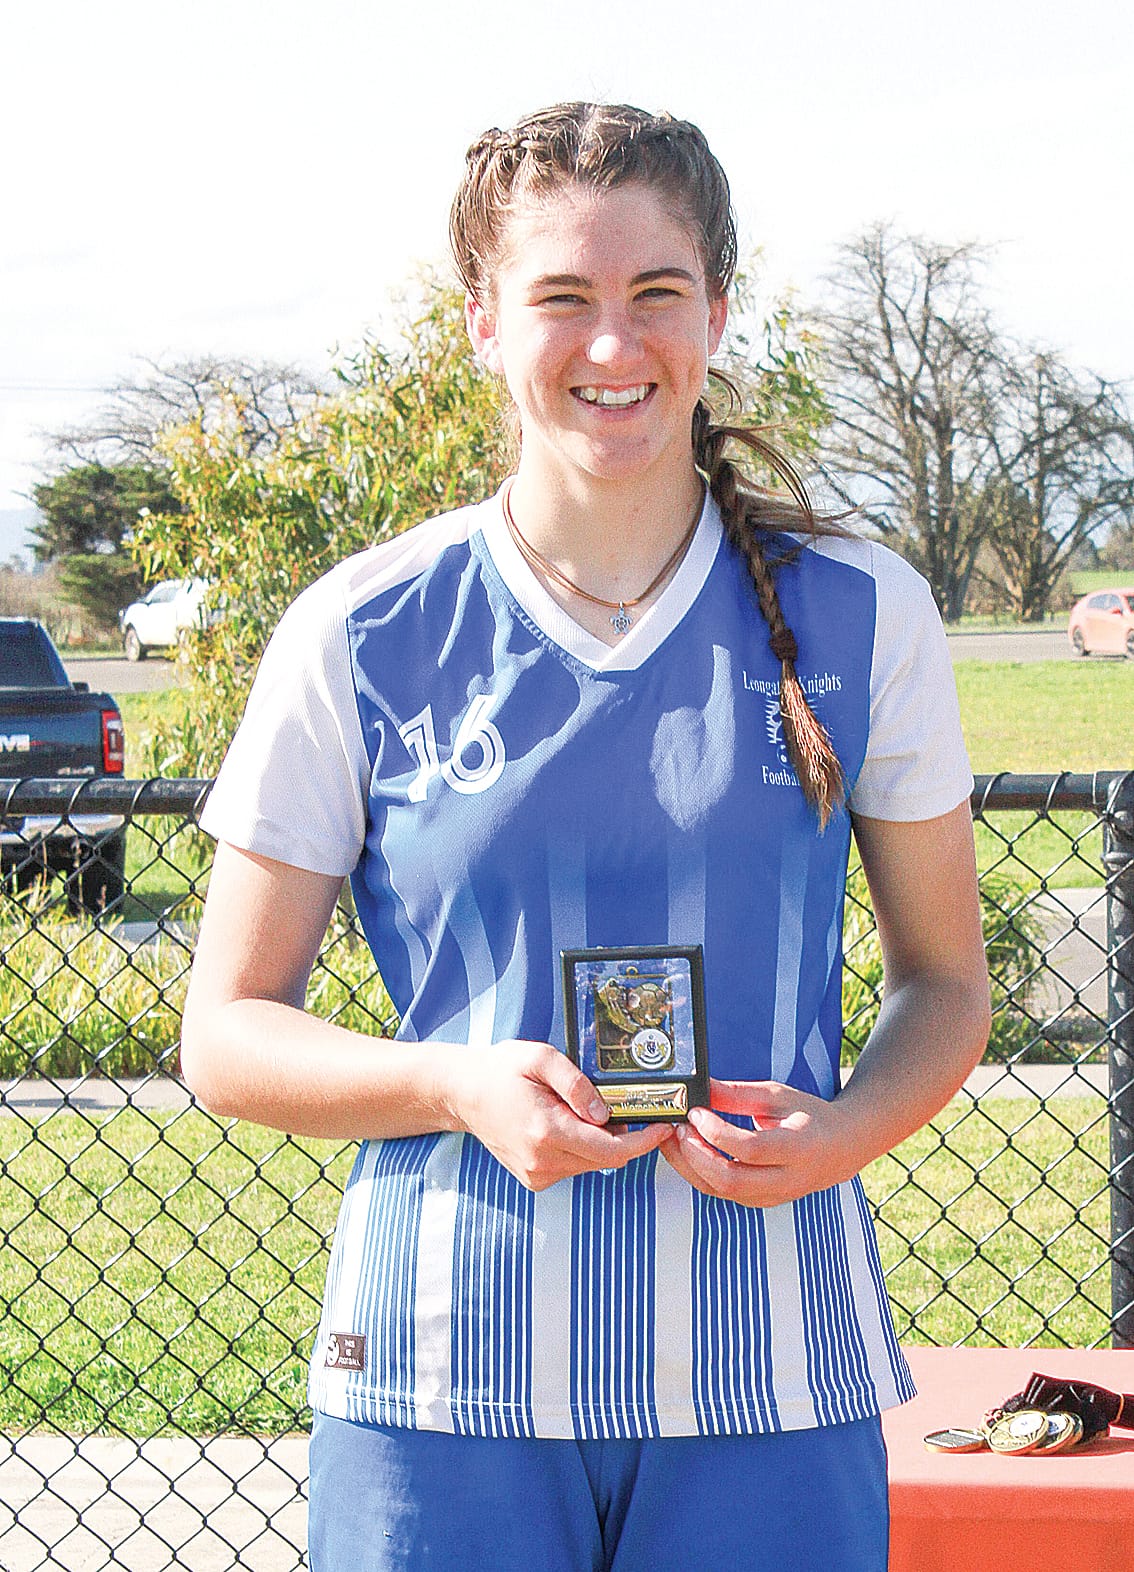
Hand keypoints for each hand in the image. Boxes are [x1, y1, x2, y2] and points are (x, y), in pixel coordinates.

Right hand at [446, 1039, 670, 1190]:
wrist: (464, 1093)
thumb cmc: (502, 1070)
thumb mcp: (541, 1058)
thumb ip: (577, 1084)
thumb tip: (607, 1113)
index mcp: (546, 1131)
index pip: (611, 1150)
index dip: (644, 1141)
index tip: (665, 1126)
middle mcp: (542, 1161)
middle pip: (606, 1159)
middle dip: (626, 1136)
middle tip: (631, 1106)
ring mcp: (537, 1174)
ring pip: (591, 1163)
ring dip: (603, 1141)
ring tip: (590, 1109)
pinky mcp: (535, 1178)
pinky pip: (574, 1165)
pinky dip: (584, 1147)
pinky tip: (571, 1123)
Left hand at [660, 1078, 864, 1206]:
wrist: (841, 1148)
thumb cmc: (810, 1117)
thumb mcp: (778, 1096)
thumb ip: (738, 1094)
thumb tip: (700, 1087)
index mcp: (798, 1148)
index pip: (751, 1149)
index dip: (717, 1133)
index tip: (697, 1112)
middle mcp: (786, 1180)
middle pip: (731, 1180)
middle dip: (695, 1154)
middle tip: (678, 1127)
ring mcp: (773, 1196)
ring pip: (721, 1191)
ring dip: (690, 1165)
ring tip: (674, 1136)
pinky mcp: (759, 1201)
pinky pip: (721, 1193)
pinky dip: (698, 1173)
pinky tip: (687, 1151)